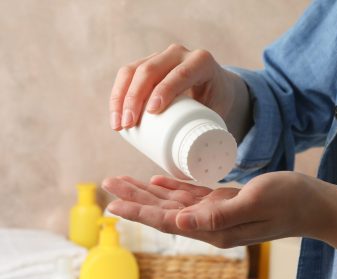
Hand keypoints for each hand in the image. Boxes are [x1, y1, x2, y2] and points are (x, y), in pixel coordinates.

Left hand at [102, 172, 316, 247]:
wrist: (312, 203)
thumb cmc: (288, 200)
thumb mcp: (254, 202)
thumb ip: (217, 216)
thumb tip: (179, 223)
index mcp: (214, 228)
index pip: (168, 221)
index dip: (139, 212)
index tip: (112, 205)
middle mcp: (210, 224)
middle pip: (164, 211)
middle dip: (135, 199)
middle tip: (109, 184)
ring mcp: (216, 213)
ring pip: (173, 202)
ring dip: (148, 192)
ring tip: (124, 181)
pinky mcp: (223, 202)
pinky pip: (191, 195)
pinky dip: (172, 187)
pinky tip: (157, 181)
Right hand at [109, 44, 244, 129]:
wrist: (214, 87)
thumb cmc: (217, 104)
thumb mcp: (220, 111)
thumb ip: (215, 131)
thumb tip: (200, 164)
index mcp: (201, 62)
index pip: (181, 73)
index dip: (165, 90)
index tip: (151, 112)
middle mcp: (180, 54)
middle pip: (151, 70)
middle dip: (135, 97)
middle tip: (129, 124)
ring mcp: (161, 56)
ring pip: (133, 70)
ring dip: (121, 97)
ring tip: (118, 124)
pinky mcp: (147, 63)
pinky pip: (126, 73)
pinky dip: (118, 93)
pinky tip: (114, 113)